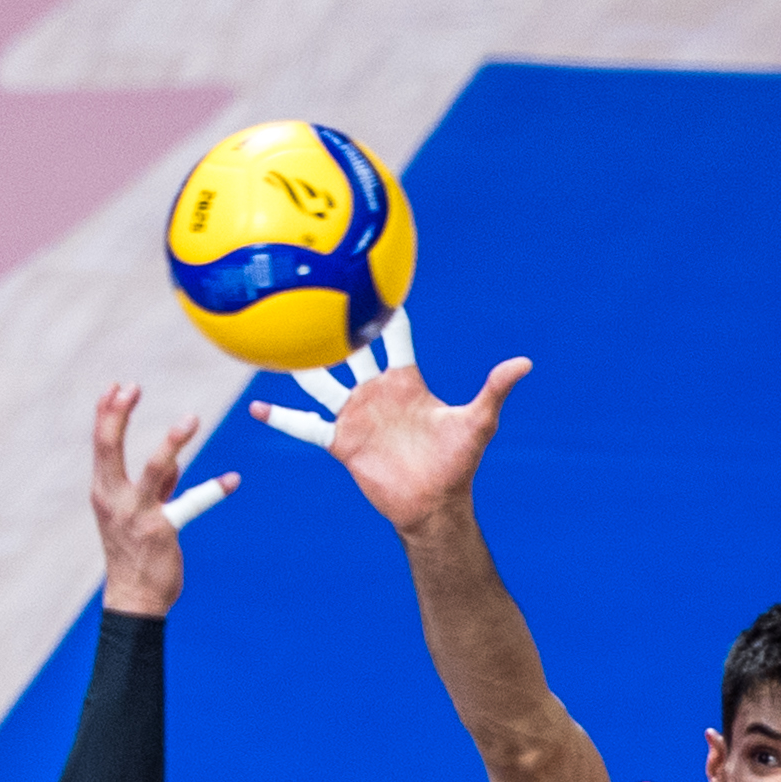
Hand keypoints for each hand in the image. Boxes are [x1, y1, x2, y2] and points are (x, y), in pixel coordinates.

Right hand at [92, 384, 233, 616]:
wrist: (133, 597)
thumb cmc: (133, 553)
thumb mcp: (136, 515)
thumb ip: (156, 487)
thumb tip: (174, 463)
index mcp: (103, 491)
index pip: (100, 444)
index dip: (106, 413)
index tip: (117, 386)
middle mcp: (113, 499)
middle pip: (109, 447)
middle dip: (117, 415)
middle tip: (133, 386)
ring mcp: (137, 514)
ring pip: (154, 469)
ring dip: (172, 441)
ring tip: (191, 418)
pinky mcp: (162, 531)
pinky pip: (190, 504)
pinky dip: (212, 490)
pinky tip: (232, 480)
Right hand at [247, 310, 529, 539]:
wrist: (434, 506)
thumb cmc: (458, 464)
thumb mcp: (477, 423)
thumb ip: (494, 390)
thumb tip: (525, 363)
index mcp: (405, 380)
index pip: (392, 335)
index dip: (383, 308)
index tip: (367, 275)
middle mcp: (376, 391)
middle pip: (347, 349)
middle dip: (331, 323)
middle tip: (307, 288)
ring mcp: (355, 415)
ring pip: (319, 380)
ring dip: (298, 361)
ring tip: (270, 335)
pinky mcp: (341, 441)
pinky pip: (305, 425)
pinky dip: (281, 416)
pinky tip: (254, 408)